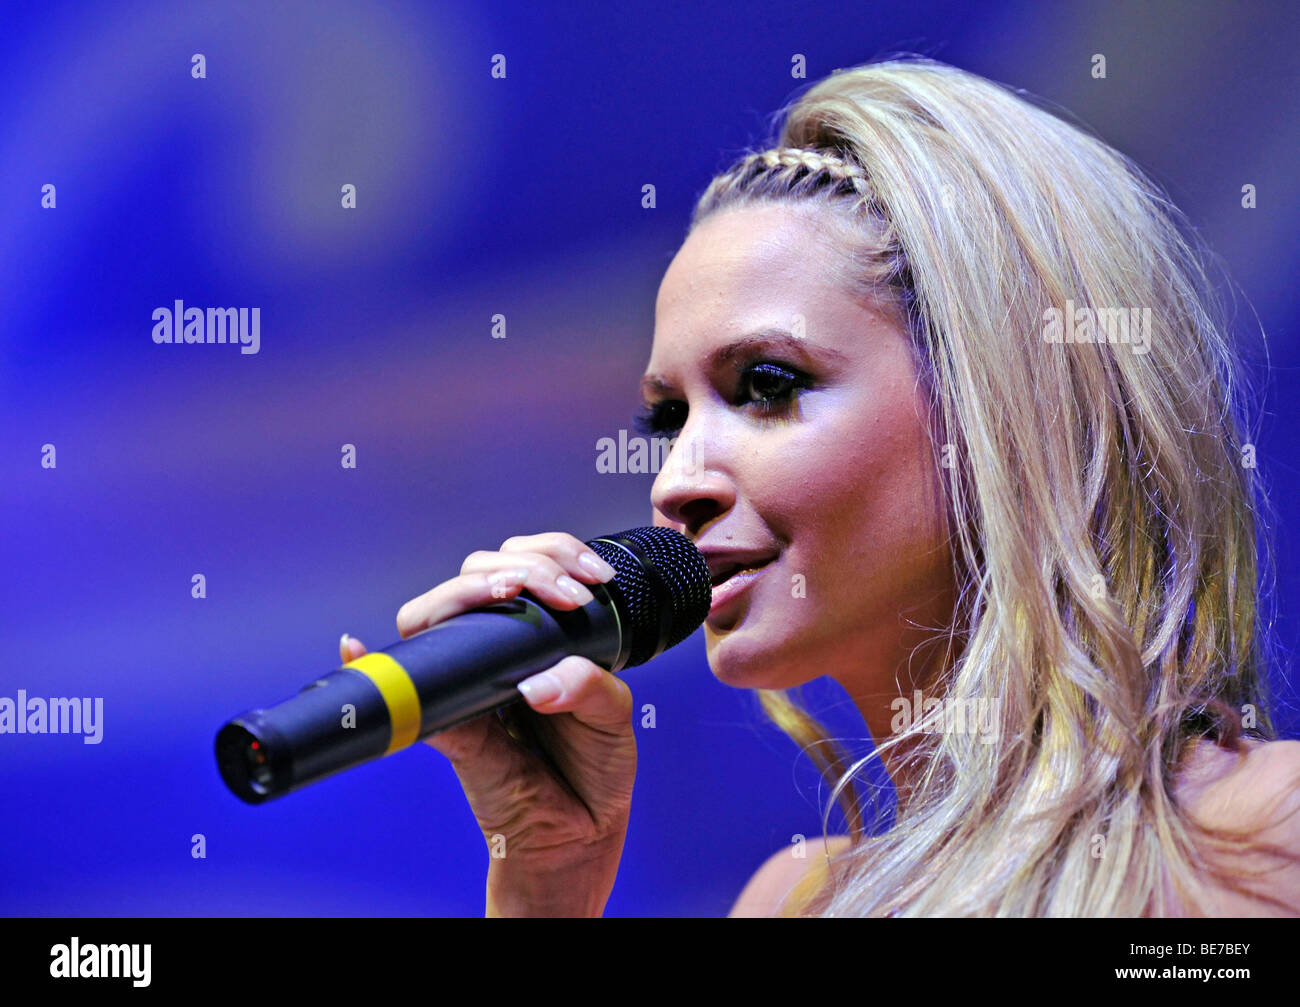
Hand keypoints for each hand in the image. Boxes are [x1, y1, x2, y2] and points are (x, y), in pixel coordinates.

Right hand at [338, 532, 636, 916]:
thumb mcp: (613, 715)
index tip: (583, 576)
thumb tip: (532, 683)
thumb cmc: (593, 767)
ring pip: (437, 615)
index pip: (521, 567)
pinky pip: (402, 695)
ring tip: (510, 591)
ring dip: (469, 592)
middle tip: (562, 594)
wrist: (580, 834)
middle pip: (475, 574)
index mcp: (535, 635)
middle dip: (521, 565)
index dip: (547, 553)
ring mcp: (466, 683)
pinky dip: (367, 666)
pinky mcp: (447, 728)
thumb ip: (587, 686)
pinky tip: (354, 647)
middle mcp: (495, 650)